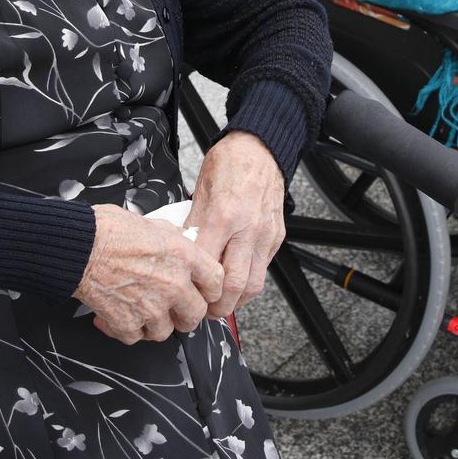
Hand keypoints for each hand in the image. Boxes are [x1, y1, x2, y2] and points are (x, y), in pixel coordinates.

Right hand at [75, 206, 223, 344]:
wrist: (78, 247)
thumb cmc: (108, 230)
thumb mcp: (152, 223)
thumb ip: (173, 239)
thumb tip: (179, 243)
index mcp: (183, 257)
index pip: (216, 282)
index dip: (210, 289)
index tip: (204, 292)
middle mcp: (173, 285)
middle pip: (196, 314)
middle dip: (185, 314)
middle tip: (174, 309)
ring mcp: (151, 308)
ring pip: (165, 332)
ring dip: (154, 324)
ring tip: (140, 310)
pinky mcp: (128, 324)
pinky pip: (136, 337)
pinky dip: (127, 329)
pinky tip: (118, 314)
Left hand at [186, 131, 286, 317]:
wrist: (260, 147)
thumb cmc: (229, 163)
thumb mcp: (199, 191)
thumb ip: (192, 224)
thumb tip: (181, 250)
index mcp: (223, 216)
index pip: (207, 266)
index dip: (195, 287)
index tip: (185, 294)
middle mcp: (248, 229)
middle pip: (235, 286)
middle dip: (218, 307)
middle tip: (203, 311)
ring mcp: (265, 235)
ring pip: (253, 284)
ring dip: (236, 301)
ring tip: (220, 304)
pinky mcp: (276, 237)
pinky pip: (263, 269)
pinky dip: (249, 282)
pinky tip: (235, 283)